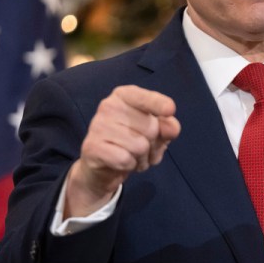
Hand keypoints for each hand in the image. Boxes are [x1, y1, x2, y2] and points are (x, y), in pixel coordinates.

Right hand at [64, 85, 180, 217]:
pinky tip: (121, 162)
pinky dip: (129, 165)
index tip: (170, 110)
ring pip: (139, 146)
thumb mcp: (156, 133)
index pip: (145, 98)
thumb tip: (172, 127)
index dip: (159, 104)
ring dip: (142, 158)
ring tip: (132, 156)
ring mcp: (97, 125)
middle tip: (143, 148)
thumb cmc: (133, 142)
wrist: (104, 166)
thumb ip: (167, 126)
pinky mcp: (91, 146)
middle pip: (150, 128)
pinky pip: (125, 159)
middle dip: (153, 145)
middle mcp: (108, 105)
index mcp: (124, 95)